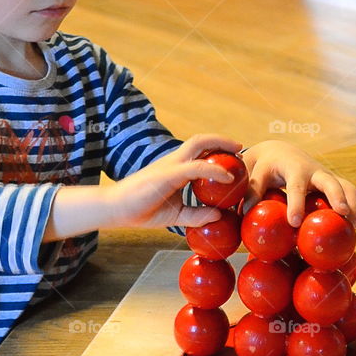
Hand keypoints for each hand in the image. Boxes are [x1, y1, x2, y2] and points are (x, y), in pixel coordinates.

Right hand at [102, 134, 241, 228]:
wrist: (115, 210)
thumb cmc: (141, 210)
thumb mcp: (175, 215)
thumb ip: (196, 215)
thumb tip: (220, 215)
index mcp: (174, 168)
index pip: (198, 151)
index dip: (217, 149)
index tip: (234, 157)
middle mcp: (173, 161)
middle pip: (200, 140)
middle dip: (222, 140)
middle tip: (240, 148)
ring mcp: (170, 165)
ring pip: (198, 144)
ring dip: (221, 144)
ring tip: (239, 153)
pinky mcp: (167, 174)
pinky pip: (195, 167)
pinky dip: (214, 169)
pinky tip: (228, 176)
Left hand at [240, 140, 355, 227]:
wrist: (281, 152)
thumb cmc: (264, 168)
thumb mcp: (254, 174)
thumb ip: (251, 190)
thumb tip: (244, 212)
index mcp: (292, 168)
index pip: (295, 185)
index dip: (296, 203)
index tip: (294, 222)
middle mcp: (313, 171)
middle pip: (329, 181)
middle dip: (336, 196)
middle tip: (340, 214)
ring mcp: (326, 177)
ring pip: (346, 187)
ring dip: (352, 206)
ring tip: (352, 231)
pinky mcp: (335, 184)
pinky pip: (351, 195)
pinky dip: (355, 211)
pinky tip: (351, 232)